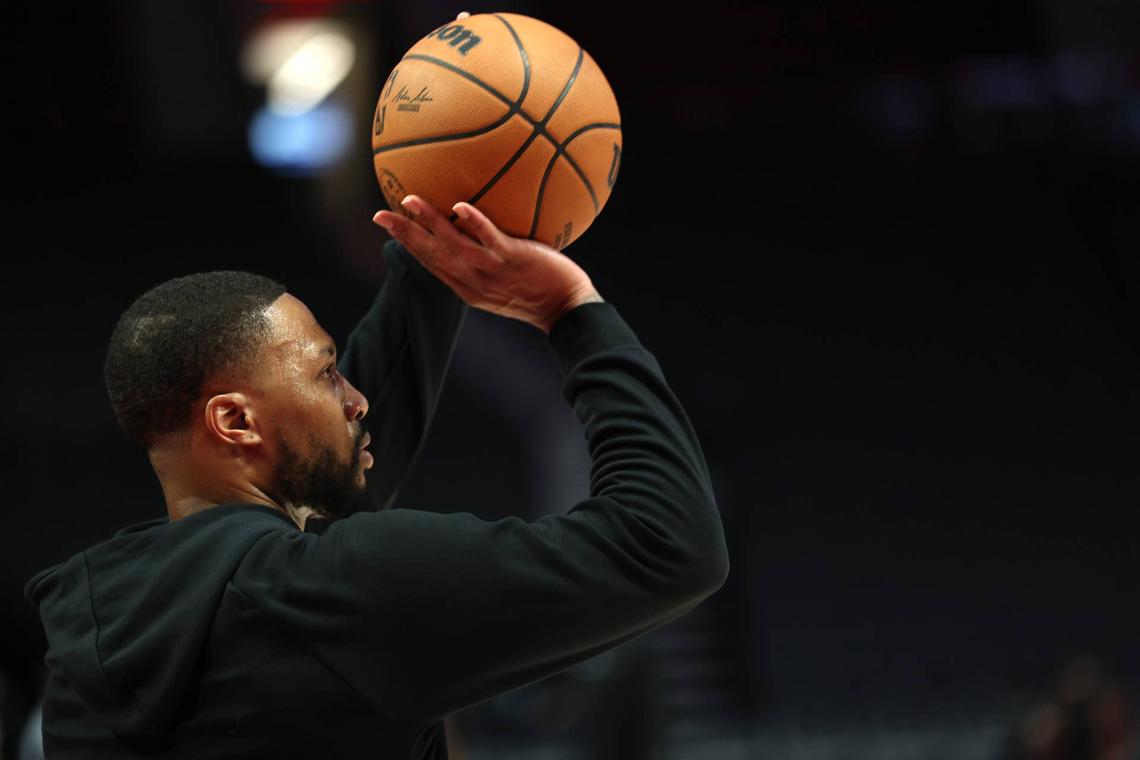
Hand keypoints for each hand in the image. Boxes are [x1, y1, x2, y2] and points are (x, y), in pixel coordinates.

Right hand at [373, 197, 602, 333]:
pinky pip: (490, 240)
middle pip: (431, 255)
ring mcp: (492, 271)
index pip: (431, 262)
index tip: (388, 225)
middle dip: (404, 234)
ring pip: (454, 245)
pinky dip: (475, 223)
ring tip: (410, 201)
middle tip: (380, 215)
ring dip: (430, 222)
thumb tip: (478, 232)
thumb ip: (487, 263)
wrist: (568, 310)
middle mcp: (474, 281)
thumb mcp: (503, 285)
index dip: (408, 244)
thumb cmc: (539, 292)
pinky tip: (461, 206)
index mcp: (467, 287)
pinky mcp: (513, 260)